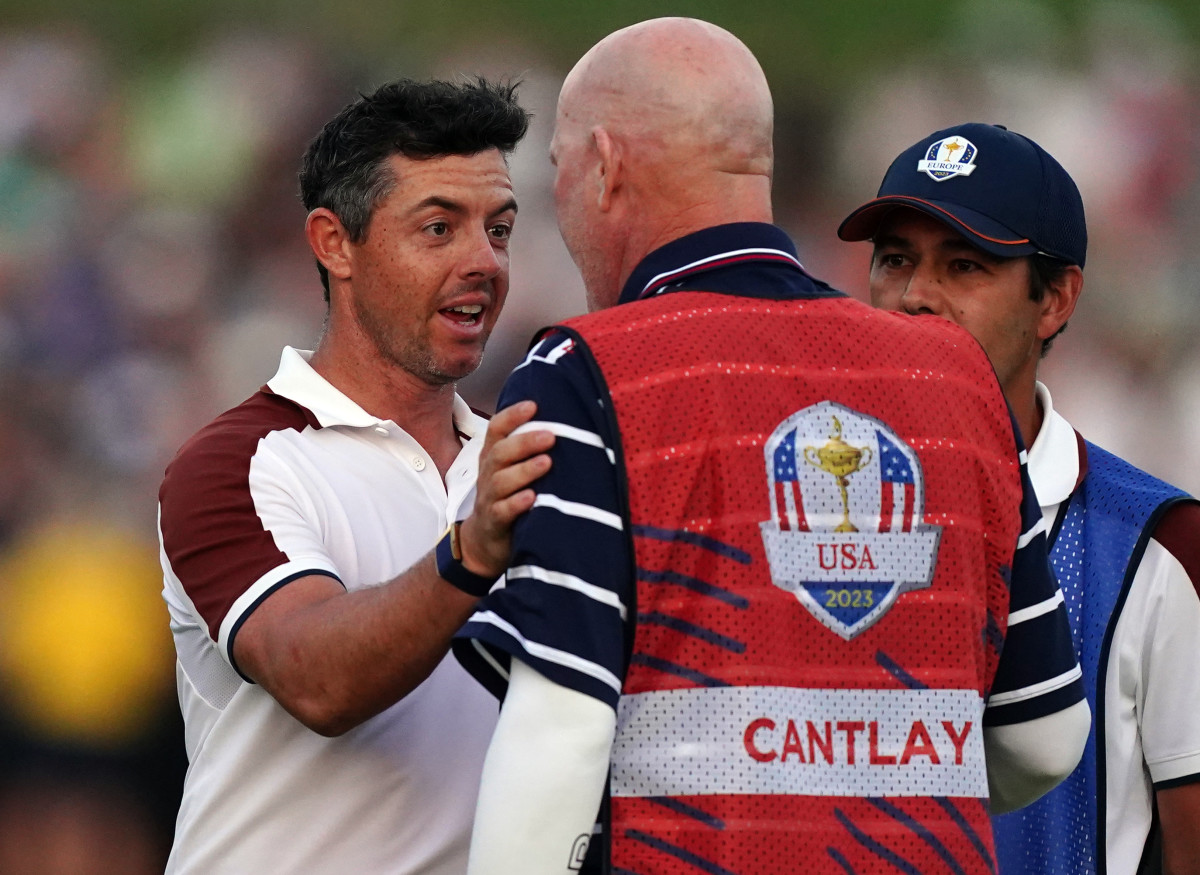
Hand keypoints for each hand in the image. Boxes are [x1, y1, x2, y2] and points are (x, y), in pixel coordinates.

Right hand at [457, 401, 553, 578]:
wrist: (484, 541)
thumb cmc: (506, 498)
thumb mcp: (512, 471)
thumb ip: (529, 450)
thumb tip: (567, 425)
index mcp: (494, 457)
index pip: (497, 429)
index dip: (512, 416)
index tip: (533, 405)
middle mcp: (489, 474)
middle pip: (500, 453)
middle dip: (524, 442)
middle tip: (550, 435)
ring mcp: (490, 498)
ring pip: (501, 481)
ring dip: (524, 471)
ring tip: (547, 462)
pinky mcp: (494, 522)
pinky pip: (502, 511)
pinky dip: (516, 504)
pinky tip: (532, 498)